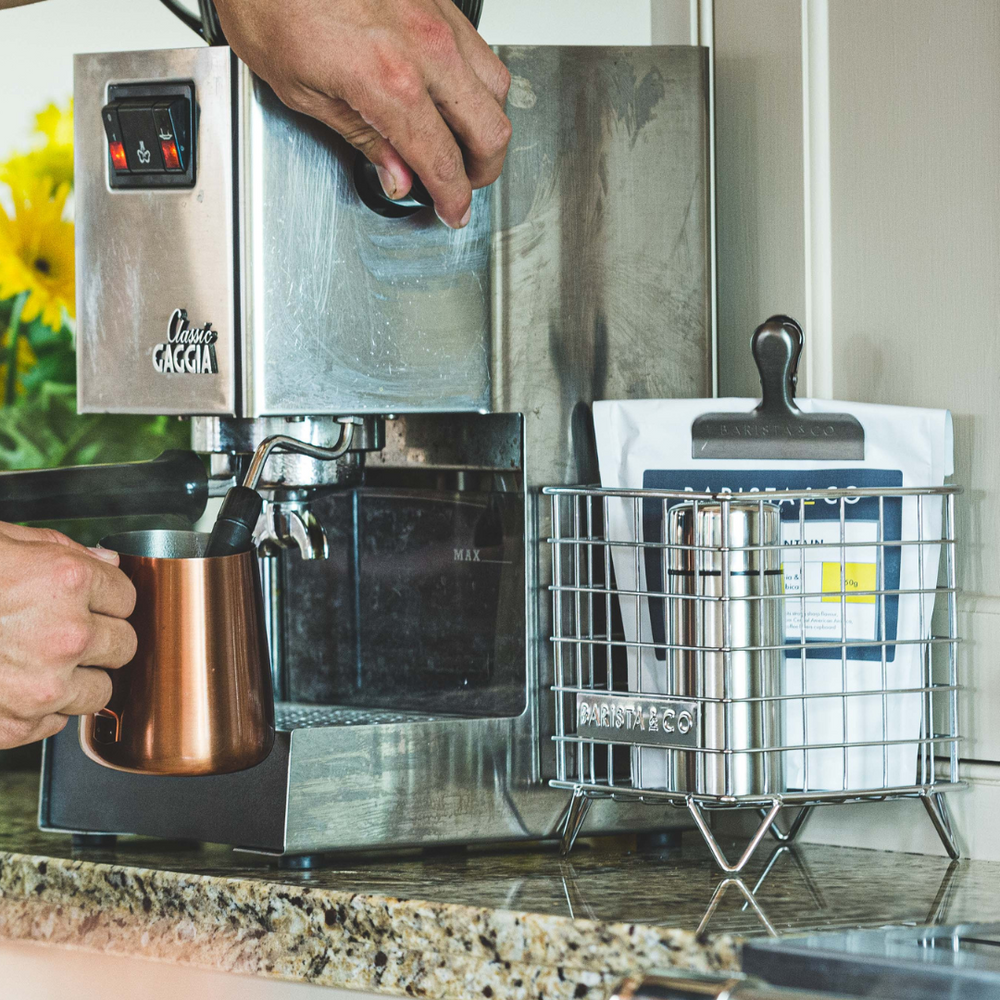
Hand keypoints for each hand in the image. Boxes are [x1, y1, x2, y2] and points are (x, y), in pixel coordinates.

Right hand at [0, 522, 136, 748]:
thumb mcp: (4, 542)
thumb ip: (62, 551)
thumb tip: (105, 562)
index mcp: (66, 582)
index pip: (127, 597)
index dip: (106, 598)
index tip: (89, 600)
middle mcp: (64, 635)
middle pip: (125, 646)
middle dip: (101, 639)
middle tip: (63, 631)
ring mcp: (42, 686)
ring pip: (100, 691)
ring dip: (77, 679)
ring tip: (36, 661)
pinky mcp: (14, 726)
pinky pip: (56, 723)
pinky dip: (40, 710)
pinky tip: (9, 685)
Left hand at [212, 0, 511, 228]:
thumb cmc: (270, 3)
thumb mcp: (302, 91)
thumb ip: (363, 137)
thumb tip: (396, 174)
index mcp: (390, 81)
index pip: (443, 160)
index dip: (454, 198)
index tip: (453, 212)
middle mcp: (424, 48)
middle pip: (489, 128)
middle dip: (483, 169)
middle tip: (463, 185)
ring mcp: (436, 18)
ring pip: (496, 87)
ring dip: (486, 124)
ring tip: (461, 143)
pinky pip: (479, 49)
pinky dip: (477, 84)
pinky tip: (454, 96)